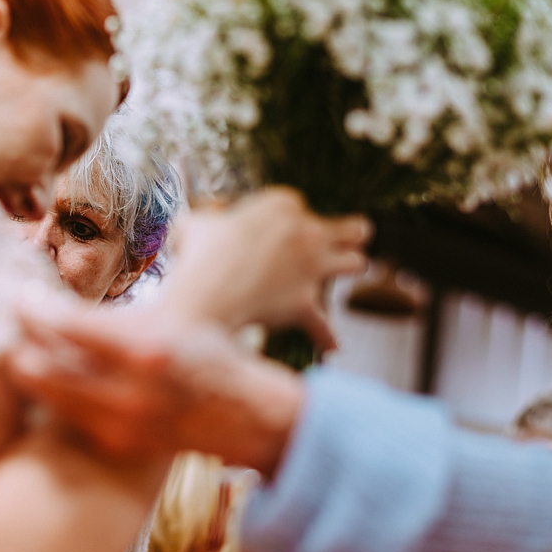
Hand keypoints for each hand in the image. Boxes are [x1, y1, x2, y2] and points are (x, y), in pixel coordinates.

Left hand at [7, 306, 304, 472]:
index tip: (14, 296)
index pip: (69, 327)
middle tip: (8, 322)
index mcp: (145, 350)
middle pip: (43, 369)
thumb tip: (47, 307)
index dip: (33, 311)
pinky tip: (46, 373)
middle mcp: (128, 393)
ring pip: (47, 395)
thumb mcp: (165, 321)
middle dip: (18, 343)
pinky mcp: (113, 443)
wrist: (239, 415)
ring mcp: (118, 425)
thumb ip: (109, 320)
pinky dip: (51, 392)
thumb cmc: (202, 354)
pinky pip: (65, 415)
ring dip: (29, 368)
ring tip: (21, 344)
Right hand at [160, 187, 370, 348]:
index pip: (297, 207)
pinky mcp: (306, 301)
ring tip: (348, 271)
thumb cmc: (196, 256)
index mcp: (282, 204)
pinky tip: (332, 347)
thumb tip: (204, 226)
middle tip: (345, 241)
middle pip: (350, 229)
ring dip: (350, 268)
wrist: (205, 295)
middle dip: (350, 235)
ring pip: (355, 263)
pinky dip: (325, 336)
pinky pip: (323, 324)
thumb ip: (208, 220)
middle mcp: (307, 232)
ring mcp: (312, 267)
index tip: (266, 236)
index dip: (283, 222)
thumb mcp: (195, 224)